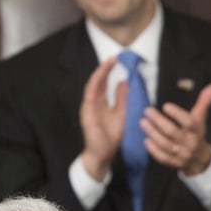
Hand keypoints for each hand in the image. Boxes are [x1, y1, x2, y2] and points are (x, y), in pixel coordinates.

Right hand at [78, 56, 127, 181]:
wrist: (103, 153)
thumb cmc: (110, 136)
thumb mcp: (121, 113)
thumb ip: (121, 98)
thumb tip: (124, 82)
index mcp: (100, 103)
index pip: (103, 83)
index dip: (109, 71)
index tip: (117, 61)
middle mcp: (93, 103)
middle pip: (97, 81)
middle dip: (104, 69)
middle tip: (114, 57)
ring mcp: (88, 107)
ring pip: (92, 85)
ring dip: (99, 73)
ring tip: (108, 63)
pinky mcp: (87, 112)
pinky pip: (89, 95)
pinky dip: (94, 84)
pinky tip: (100, 76)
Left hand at [141, 83, 210, 175]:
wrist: (199, 160)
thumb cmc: (197, 135)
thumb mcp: (201, 119)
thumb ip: (204, 102)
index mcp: (197, 130)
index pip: (188, 122)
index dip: (177, 114)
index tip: (165, 106)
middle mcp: (190, 143)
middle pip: (173, 132)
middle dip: (158, 121)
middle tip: (147, 111)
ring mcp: (182, 154)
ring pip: (165, 144)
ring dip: (152, 133)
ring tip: (143, 122)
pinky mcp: (174, 163)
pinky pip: (162, 157)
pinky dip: (153, 149)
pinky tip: (146, 139)